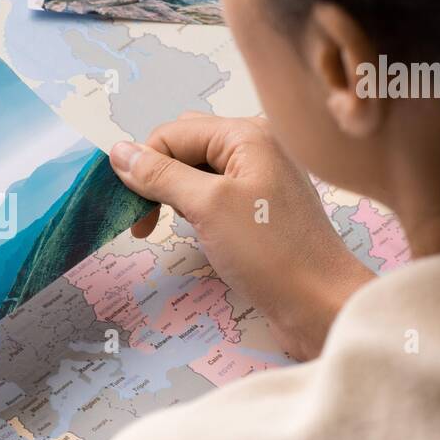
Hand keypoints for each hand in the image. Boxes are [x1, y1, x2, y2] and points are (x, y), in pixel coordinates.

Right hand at [109, 114, 373, 359]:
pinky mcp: (261, 208)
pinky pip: (214, 193)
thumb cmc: (270, 252)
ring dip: (173, 195)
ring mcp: (260, 178)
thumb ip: (160, 174)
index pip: (172, 134)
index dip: (144, 167)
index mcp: (247, 134)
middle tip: (147, 220)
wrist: (320, 304)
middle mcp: (255, 147)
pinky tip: (196, 231)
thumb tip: (118, 152)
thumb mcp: (207, 206)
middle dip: (156, 177)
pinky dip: (194, 208)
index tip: (132, 211)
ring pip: (197, 171)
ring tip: (171, 227)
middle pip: (184, 146)